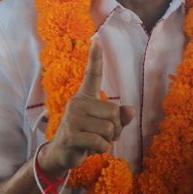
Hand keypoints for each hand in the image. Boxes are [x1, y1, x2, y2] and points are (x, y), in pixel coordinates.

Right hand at [38, 39, 134, 176]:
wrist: (62, 154)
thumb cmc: (86, 136)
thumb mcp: (106, 126)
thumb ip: (120, 118)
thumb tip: (130, 111)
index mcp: (85, 97)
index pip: (92, 75)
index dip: (95, 58)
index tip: (97, 39)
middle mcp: (77, 103)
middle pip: (114, 113)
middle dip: (115, 129)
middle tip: (103, 135)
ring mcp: (72, 118)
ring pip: (109, 129)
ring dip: (108, 141)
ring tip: (95, 142)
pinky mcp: (71, 135)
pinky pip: (100, 142)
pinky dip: (101, 149)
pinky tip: (89, 149)